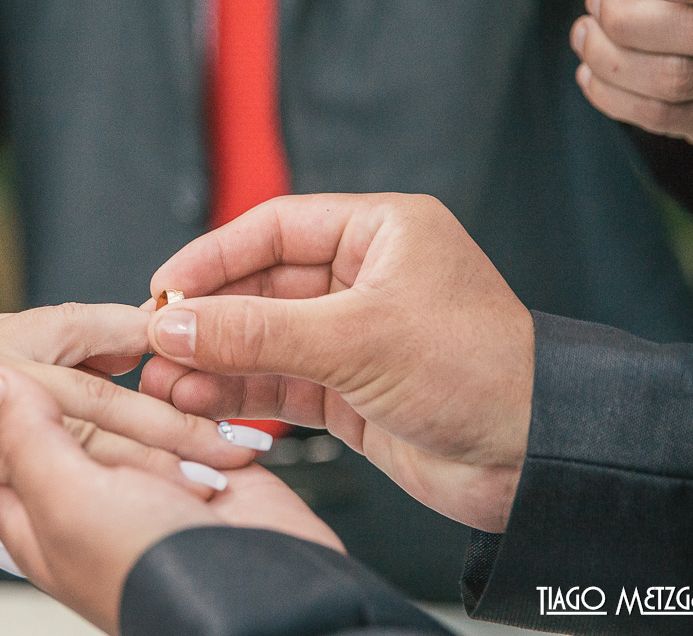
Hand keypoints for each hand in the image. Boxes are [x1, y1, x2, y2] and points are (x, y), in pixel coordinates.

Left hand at [0, 303, 254, 559]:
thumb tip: (22, 544)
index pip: (84, 453)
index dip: (156, 478)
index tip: (219, 497)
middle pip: (105, 402)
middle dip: (181, 429)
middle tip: (248, 453)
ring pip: (92, 354)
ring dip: (156, 372)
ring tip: (217, 377)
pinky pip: (57, 325)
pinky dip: (103, 328)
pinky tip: (131, 331)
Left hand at [0, 369, 342, 634]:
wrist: (263, 600)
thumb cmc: (151, 576)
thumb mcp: (69, 506)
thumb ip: (29, 443)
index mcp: (37, 515)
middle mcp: (87, 497)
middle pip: (68, 415)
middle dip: (73, 372)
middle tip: (75, 335)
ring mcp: (143, 481)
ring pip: (127, 408)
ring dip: (136, 380)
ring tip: (138, 342)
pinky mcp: (199, 469)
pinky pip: (183, 413)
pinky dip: (186, 388)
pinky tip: (184, 366)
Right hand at [139, 194, 533, 532]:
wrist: (538, 463)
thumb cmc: (478, 372)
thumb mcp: (358, 340)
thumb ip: (258, 333)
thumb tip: (174, 326)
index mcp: (381, 233)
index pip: (274, 229)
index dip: (213, 257)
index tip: (164, 288)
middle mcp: (364, 278)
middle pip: (261, 286)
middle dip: (207, 318)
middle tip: (154, 342)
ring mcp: (354, 335)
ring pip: (264, 338)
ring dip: (214, 359)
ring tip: (164, 381)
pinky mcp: (349, 389)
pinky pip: (279, 381)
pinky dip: (240, 391)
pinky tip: (199, 399)